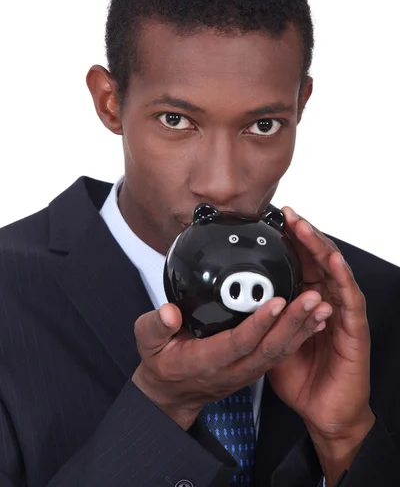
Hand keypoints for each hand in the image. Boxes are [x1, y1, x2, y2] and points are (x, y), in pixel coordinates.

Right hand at [132, 288, 331, 429]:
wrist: (172, 392)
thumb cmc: (161, 362)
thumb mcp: (147, 342)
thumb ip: (155, 325)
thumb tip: (169, 312)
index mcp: (206, 362)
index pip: (238, 343)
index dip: (258, 324)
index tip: (276, 302)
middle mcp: (232, 370)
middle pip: (269, 349)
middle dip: (292, 323)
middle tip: (310, 298)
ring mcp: (246, 371)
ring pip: (280, 352)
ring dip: (302, 329)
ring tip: (320, 304)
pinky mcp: (254, 366)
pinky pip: (280, 353)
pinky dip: (300, 335)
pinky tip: (314, 318)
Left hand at [267, 207, 374, 482]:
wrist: (326, 411)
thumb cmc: (301, 376)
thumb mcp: (269, 340)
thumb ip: (257, 316)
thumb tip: (226, 302)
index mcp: (306, 301)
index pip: (300, 262)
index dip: (289, 240)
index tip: (274, 220)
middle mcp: (326, 301)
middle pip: (317, 259)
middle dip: (304, 234)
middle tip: (288, 214)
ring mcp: (342, 313)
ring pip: (333, 271)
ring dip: (319, 248)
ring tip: (304, 228)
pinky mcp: (355, 329)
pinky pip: (349, 299)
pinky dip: (341, 278)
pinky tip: (331, 260)